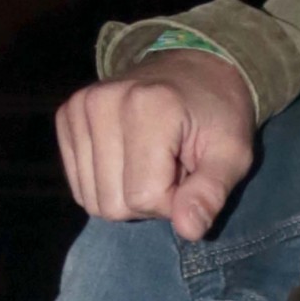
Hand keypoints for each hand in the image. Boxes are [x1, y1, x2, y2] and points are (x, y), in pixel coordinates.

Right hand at [53, 50, 255, 239]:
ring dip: (126, 195)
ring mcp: (78, 108)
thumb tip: (188, 230)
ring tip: (151, 162)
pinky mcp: (66, 117)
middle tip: (170, 169)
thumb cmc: (217, 117)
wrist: (193, 70)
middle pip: (112, 203)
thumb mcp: (232, 154)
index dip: (171, 202)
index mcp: (147, 107)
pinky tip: (128, 159)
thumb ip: (210, 192)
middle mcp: (103, 102)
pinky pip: (79, 187)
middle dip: (147, 201)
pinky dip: (106, 184)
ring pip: (92, 200)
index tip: (189, 178)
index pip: (143, 197)